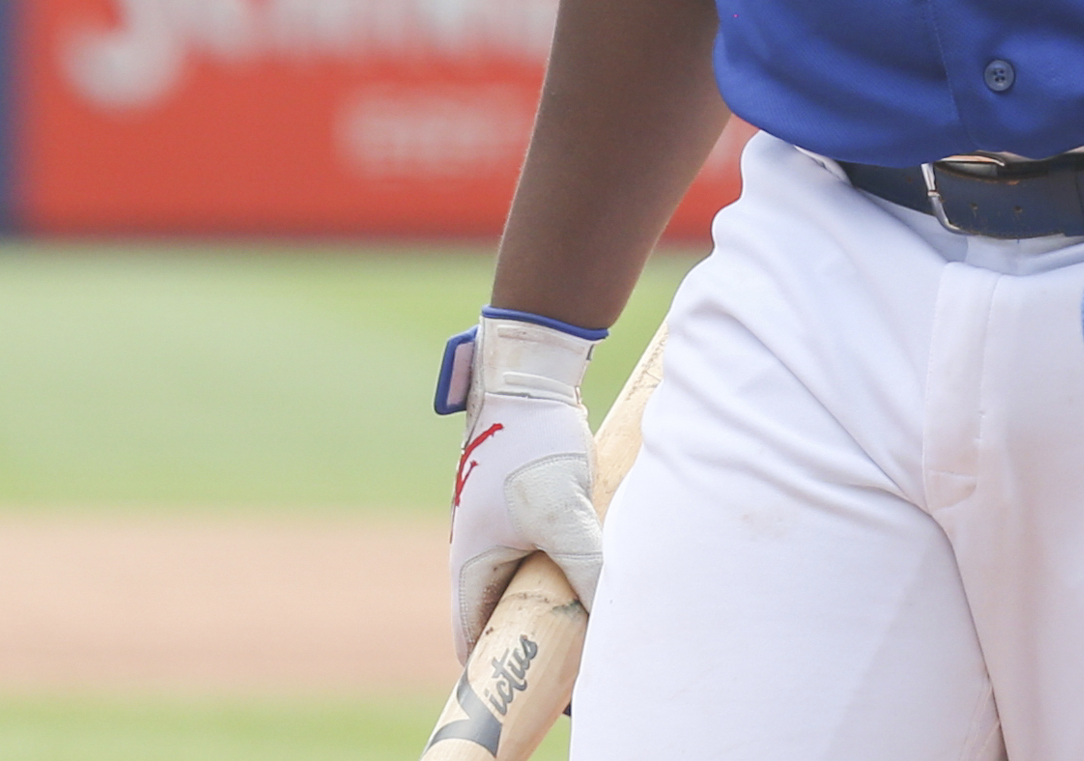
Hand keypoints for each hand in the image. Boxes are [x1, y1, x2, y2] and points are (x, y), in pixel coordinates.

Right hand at [441, 312, 607, 663]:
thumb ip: (586, 562)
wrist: (532, 382)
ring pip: (533, 587)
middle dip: (537, 645)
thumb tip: (613, 612)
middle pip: (507, 619)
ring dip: (559, 607)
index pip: (475, 643)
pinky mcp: (531, 512)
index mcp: (470, 567)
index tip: (535, 702)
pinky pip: (549, 558)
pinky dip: (570, 574)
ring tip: (597, 634)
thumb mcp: (563, 511)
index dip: (500, 675)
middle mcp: (482, 556)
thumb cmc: (533, 445)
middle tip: (579, 674)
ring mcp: (505, 533)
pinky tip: (603, 579)